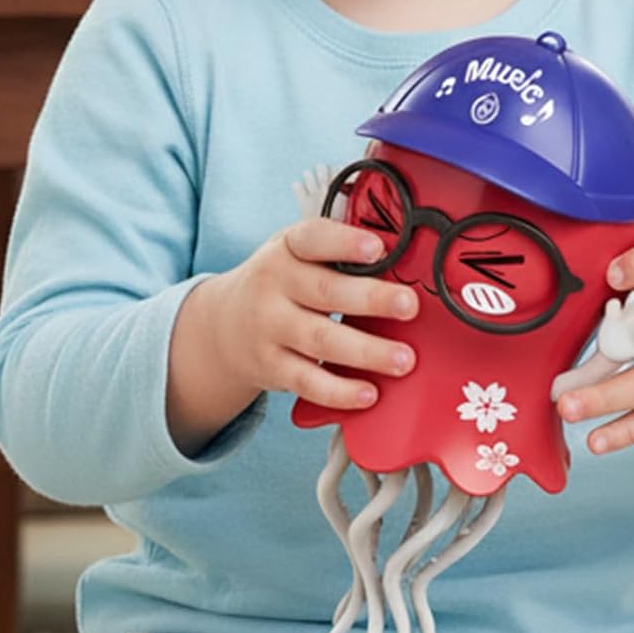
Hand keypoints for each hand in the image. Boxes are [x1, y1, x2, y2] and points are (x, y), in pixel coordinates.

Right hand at [207, 216, 419, 412]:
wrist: (224, 325)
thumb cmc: (280, 282)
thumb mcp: (296, 252)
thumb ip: (338, 251)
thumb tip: (402, 253)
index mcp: (287, 248)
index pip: (313, 239)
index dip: (345, 243)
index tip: (377, 248)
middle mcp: (274, 285)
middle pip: (326, 292)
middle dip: (371, 299)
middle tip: (409, 305)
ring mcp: (270, 328)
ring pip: (321, 340)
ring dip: (366, 351)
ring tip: (403, 359)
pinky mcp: (272, 367)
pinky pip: (308, 381)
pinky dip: (340, 391)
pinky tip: (368, 393)